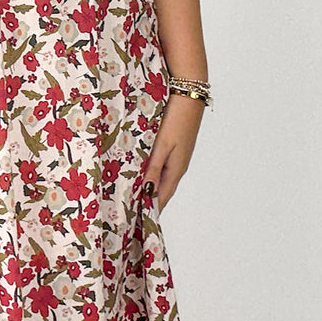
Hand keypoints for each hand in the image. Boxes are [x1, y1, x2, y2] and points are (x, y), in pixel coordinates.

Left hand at [144, 93, 206, 211]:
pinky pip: (162, 167)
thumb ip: (153, 168)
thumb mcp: (161, 145)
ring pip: (162, 179)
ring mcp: (177, 157)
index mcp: (176, 169)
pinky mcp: (175, 147)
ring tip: (135, 197)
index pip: (162, 197)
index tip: (139, 223)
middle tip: (133, 214)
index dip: (151, 211)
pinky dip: (152, 175)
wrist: (188, 97)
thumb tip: (147, 192)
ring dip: (150, 188)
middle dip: (149, 202)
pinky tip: (143, 174)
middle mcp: (178, 166)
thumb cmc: (175, 120)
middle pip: (162, 190)